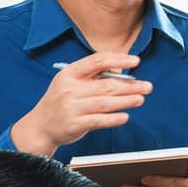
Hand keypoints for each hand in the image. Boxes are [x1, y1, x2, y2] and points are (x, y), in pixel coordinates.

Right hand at [10, 52, 150, 154]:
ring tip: (141, 99)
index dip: (118, 60)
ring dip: (126, 101)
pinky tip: (125, 116)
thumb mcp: (69, 83)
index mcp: (69, 73)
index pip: (97, 61)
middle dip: (130, 86)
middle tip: (147, 86)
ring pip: (105, 102)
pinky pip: (98, 120)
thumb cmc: (61, 102)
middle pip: (106, 85)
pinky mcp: (75, 124)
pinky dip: (113, 119)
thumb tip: (124, 75)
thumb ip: (92, 78)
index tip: (135, 61)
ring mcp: (71, 107)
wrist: (40, 126)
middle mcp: (69, 89)